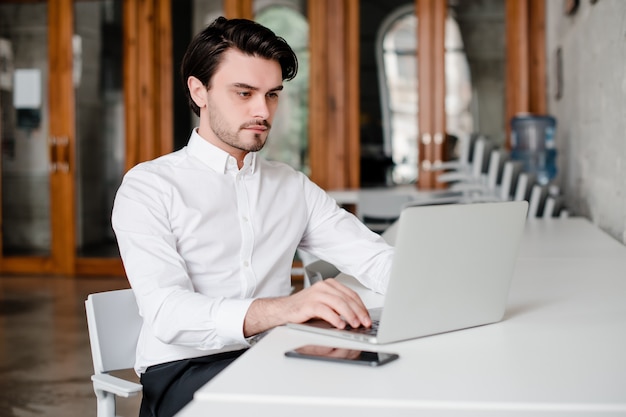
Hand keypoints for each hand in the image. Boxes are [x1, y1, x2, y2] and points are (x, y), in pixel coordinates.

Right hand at [243, 278, 370, 336]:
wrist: (284, 310)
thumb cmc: (305, 308)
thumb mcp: (326, 305)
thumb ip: (340, 307)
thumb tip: (358, 317)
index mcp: (330, 285)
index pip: (351, 294)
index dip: (362, 307)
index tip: (368, 318)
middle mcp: (324, 287)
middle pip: (347, 298)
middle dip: (358, 312)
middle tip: (365, 323)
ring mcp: (316, 294)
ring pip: (338, 303)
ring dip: (349, 315)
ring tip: (355, 325)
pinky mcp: (308, 304)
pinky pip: (325, 310)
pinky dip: (335, 318)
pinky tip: (340, 325)